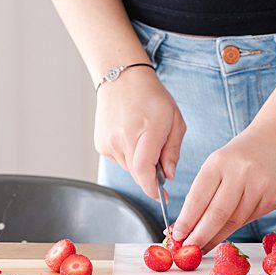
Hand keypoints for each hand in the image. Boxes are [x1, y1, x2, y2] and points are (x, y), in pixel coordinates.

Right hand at [95, 68, 185, 206]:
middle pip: (138, 174)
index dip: (154, 189)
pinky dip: (129, 157)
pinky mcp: (101, 144)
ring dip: (141, 165)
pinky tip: (132, 138)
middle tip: (161, 163)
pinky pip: (120, 161)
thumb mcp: (175, 121)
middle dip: (151, 176)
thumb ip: (172, 151)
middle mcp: (122, 139)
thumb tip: (168, 175)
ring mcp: (108, 142)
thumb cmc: (151, 97)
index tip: (162, 196)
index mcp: (144, 131)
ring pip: (129, 169)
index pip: (145, 171)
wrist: (122, 78)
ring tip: (145, 140)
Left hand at [170, 115, 275, 251]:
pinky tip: (226, 230)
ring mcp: (261, 187)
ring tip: (204, 246)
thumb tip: (187, 226)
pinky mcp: (274, 199)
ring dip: (217, 236)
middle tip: (190, 250)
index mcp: (220, 162)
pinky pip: (250, 219)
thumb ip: (204, 193)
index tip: (177, 236)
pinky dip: (236, 227)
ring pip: (235, 221)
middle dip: (201, 236)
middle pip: (218, 215)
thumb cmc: (241, 155)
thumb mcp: (218, 164)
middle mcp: (241, 174)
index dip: (187, 221)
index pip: (199, 197)